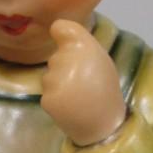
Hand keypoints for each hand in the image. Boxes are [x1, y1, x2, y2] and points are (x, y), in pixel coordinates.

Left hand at [40, 20, 125, 145]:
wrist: (104, 125)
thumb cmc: (104, 89)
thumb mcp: (101, 60)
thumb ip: (82, 44)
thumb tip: (57, 28)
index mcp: (85, 47)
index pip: (61, 27)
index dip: (61, 32)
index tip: (62, 37)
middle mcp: (67, 60)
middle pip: (56, 57)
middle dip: (65, 67)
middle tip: (83, 82)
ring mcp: (55, 80)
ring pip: (49, 76)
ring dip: (59, 84)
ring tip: (77, 96)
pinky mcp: (47, 99)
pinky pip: (47, 93)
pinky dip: (56, 99)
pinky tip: (70, 106)